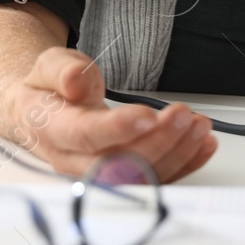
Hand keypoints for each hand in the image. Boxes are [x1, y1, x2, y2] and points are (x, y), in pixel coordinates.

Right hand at [3, 47, 216, 181]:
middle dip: (157, 141)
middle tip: (182, 114)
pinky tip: (203, 144)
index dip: (118, 128)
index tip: (148, 115)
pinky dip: (185, 163)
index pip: (85, 136)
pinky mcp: (122, 177)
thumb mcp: (49, 66)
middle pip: (118, 163)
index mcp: (53, 131)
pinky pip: (155, 179)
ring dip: (176, 153)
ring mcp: (99, 174)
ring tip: (198, 125)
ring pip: (141, 176)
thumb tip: (76, 80)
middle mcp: (75, 161)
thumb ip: (63, 70)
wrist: (40, 115)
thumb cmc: (49, 91)